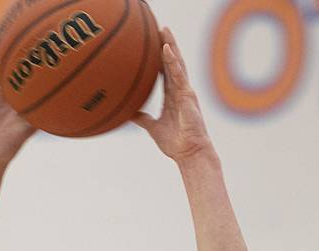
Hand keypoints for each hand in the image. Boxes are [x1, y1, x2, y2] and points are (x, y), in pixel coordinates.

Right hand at [0, 35, 36, 172]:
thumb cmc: (8, 148)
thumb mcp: (25, 130)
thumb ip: (37, 116)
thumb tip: (56, 105)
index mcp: (15, 102)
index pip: (18, 78)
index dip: (22, 62)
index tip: (27, 45)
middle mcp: (1, 98)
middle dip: (1, 53)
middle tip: (4, 34)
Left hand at [132, 29, 213, 162]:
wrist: (189, 153)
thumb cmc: (175, 143)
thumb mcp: (153, 128)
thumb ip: (143, 118)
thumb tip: (129, 113)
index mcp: (172, 96)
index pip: (166, 72)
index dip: (160, 58)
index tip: (153, 43)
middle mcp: (180, 91)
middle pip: (173, 62)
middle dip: (167, 44)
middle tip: (160, 28)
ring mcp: (185, 91)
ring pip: (177, 64)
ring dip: (170, 46)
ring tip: (164, 30)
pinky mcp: (188, 95)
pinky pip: (179, 74)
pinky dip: (172, 61)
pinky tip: (166, 49)